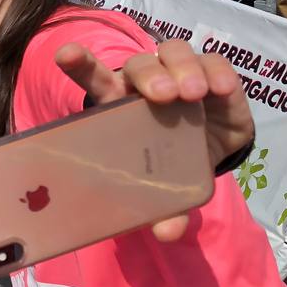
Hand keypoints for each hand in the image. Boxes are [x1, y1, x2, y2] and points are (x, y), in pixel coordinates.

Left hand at [55, 39, 254, 240]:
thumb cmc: (166, 164)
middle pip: (138, 65)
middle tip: (161, 97)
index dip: (80, 64)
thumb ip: (163, 209)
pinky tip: (220, 90)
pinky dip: (216, 71)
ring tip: (192, 94)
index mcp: (118, 105)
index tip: (65, 56)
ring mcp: (179, 74)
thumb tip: (167, 233)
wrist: (208, 155)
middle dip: (148, 75)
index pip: (93, 77)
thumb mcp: (163, 189)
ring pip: (172, 53)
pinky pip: (213, 61)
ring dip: (181, 68)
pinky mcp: (214, 74)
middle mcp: (145, 84)